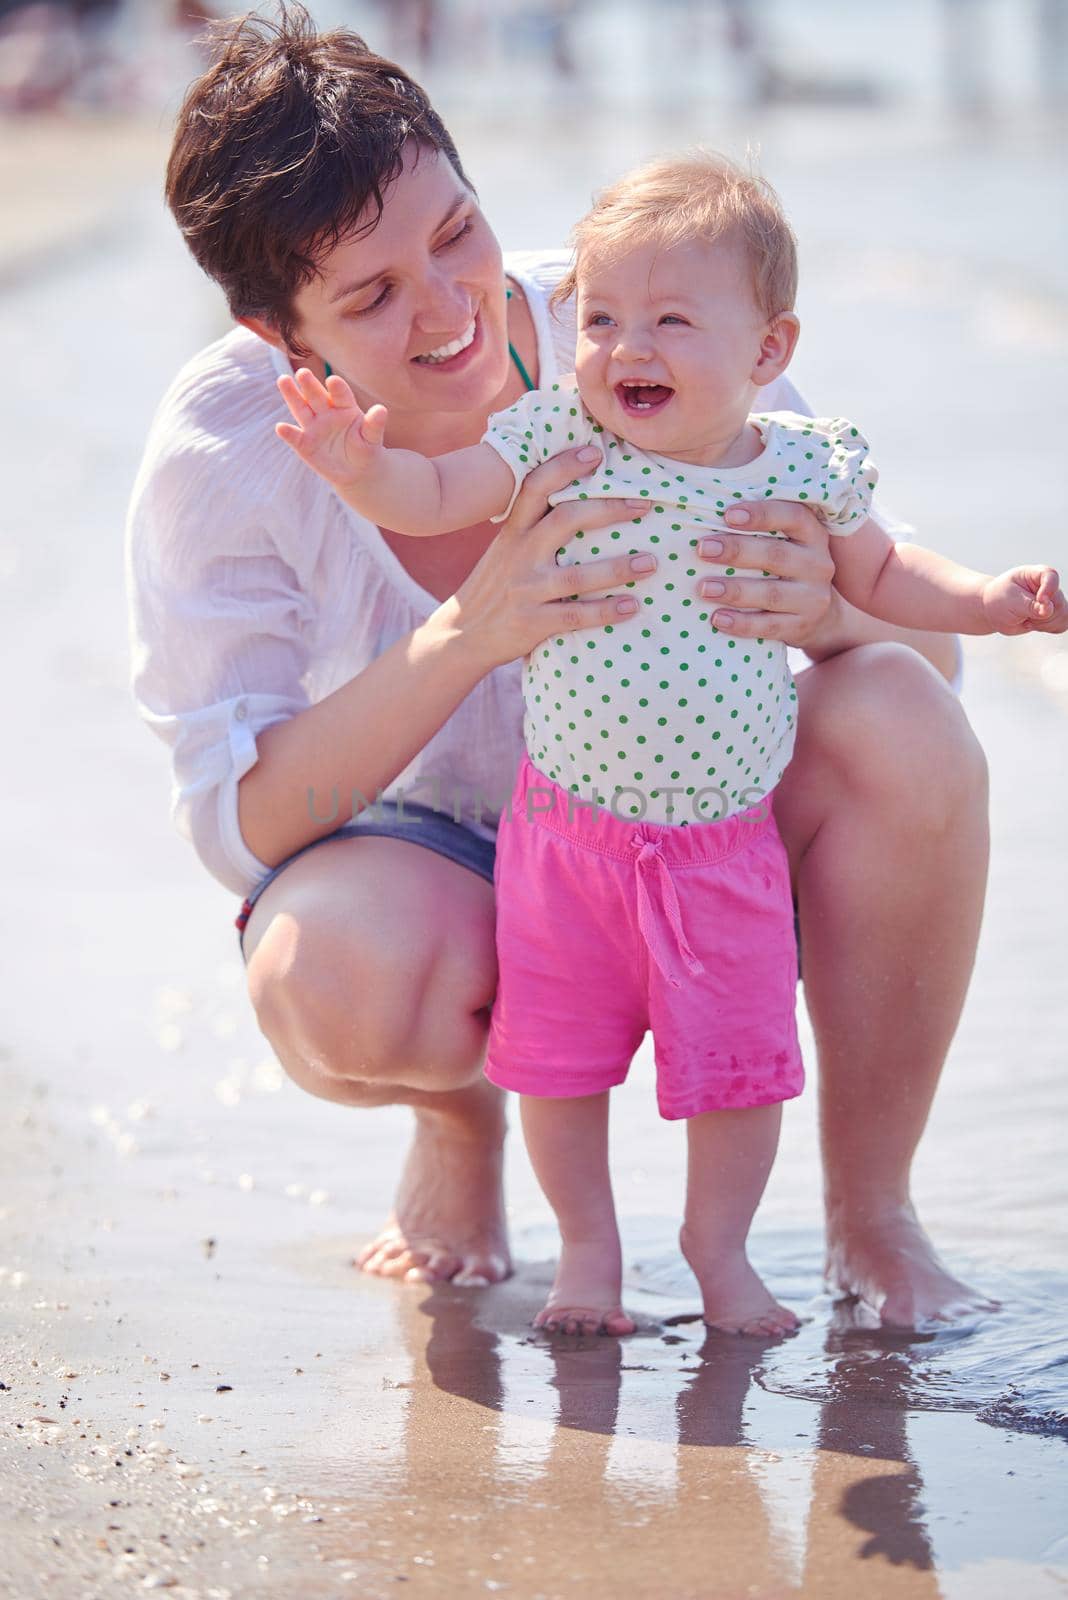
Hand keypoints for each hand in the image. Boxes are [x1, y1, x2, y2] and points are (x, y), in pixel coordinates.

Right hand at [275, 367, 387, 489]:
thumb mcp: (372, 438)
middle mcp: (326, 411)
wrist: (356, 471)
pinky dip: (287, 433)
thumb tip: (381, 410)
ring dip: (291, 395)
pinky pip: (295, 437)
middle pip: (316, 395)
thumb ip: (374, 424)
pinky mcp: (304, 444)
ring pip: (301, 408)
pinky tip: (280, 427)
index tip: (333, 381)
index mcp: (344, 406)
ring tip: (283, 380)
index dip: (337, 388)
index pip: (340, 394)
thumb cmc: (365, 449)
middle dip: (310, 384)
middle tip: (302, 373)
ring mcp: (313, 426)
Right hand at [449, 448, 657, 668]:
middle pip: (565, 520)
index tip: (595, 453)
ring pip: (576, 575)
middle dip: (609, 509)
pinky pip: (575, 616)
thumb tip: (579, 502)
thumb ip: (534, 528)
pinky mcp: (532, 623)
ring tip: (652, 562)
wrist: (461, 635)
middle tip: (645, 505)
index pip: (535, 487)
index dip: (563, 466)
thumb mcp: (505, 550)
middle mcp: (519, 555)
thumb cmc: (494, 588)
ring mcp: (526, 590)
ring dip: (618, 568)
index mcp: (513, 533)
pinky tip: (632, 606)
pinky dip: (606, 612)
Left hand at [692, 501, 834, 644]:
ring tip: (705, 588)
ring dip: (735, 590)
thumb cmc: (789, 570)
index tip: (728, 515)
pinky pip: (769, 626)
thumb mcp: (788, 544)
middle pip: (776, 555)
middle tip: (703, 549)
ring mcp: (812, 598)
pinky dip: (741, 624)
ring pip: (772, 594)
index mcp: (812, 535)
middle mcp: (817, 564)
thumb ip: (760, 531)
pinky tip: (717, 618)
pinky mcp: (801, 626)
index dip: (761, 514)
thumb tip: (709, 516)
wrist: (823, 618)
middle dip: (737, 551)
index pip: (793, 516)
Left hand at [980, 566, 1066, 634]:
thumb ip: (1030, 606)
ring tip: (1026, 619)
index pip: (1051, 576)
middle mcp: (1047, 586)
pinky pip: (1062, 624)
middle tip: (1023, 615)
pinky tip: (1033, 624)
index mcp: (1035, 575)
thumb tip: (1048, 610)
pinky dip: (1049, 628)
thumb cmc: (1000, 600)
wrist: (994, 611)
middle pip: (1058, 602)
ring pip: (1063, 615)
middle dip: (1042, 615)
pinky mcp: (1054, 614)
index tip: (1040, 600)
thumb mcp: (1011, 601)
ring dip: (1045, 623)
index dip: (1049, 589)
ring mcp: (1052, 600)